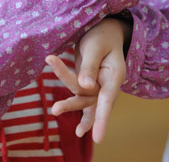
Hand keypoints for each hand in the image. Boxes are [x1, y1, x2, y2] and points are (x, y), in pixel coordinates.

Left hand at [46, 17, 131, 142]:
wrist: (103, 30)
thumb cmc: (101, 35)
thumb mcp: (95, 46)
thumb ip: (90, 66)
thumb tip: (85, 86)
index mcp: (114, 74)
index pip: (107, 98)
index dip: (103, 118)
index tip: (97, 138)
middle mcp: (107, 83)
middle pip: (90, 98)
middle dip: (73, 105)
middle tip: (55, 110)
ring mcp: (98, 85)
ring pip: (82, 97)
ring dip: (68, 103)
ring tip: (54, 110)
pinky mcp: (88, 84)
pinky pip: (80, 96)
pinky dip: (74, 105)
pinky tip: (70, 122)